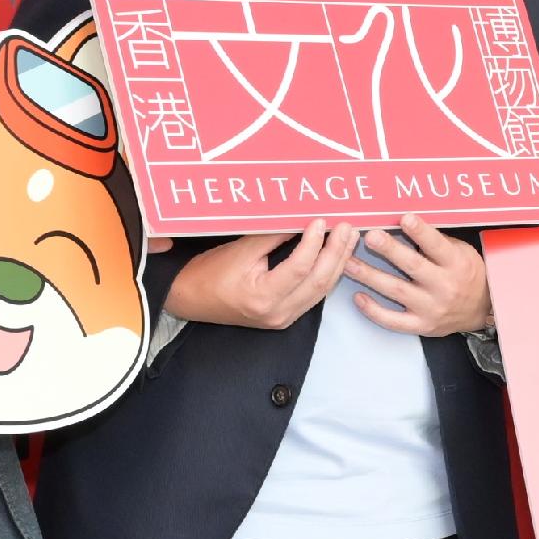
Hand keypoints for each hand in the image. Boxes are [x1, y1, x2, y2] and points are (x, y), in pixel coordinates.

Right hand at [165, 225, 359, 328]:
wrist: (190, 299)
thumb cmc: (208, 273)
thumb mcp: (240, 249)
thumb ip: (273, 236)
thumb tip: (302, 219)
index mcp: (262, 298)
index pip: (300, 269)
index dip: (314, 243)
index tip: (321, 219)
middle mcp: (277, 313)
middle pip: (318, 282)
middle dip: (336, 252)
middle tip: (347, 226)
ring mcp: (283, 319)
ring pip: (321, 291)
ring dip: (337, 263)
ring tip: (349, 238)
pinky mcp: (285, 317)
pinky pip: (314, 295)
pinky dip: (327, 274)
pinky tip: (335, 255)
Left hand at [347, 218, 493, 335]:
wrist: (481, 309)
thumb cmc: (467, 274)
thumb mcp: (462, 252)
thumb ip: (436, 241)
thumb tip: (404, 222)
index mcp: (456, 264)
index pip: (437, 246)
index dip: (421, 232)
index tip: (405, 218)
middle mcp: (444, 287)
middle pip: (413, 267)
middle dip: (390, 250)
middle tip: (370, 236)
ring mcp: (431, 309)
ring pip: (396, 291)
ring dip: (369, 276)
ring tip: (348, 263)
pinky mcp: (421, 326)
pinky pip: (393, 321)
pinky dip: (373, 310)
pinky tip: (358, 296)